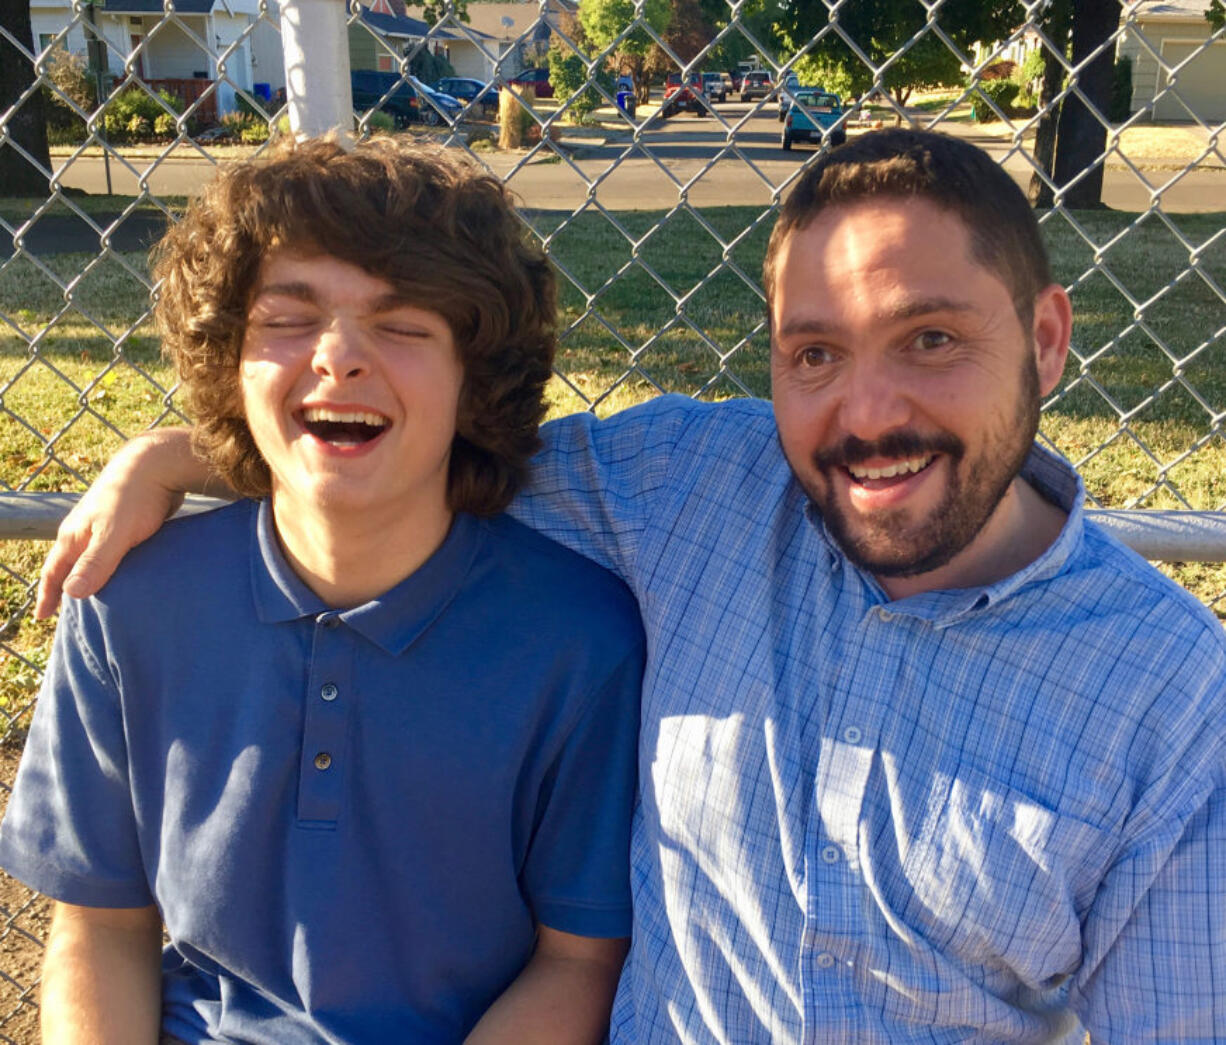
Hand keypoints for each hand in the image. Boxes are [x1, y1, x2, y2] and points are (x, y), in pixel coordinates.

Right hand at [35, 429, 201, 616]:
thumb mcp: (114, 533)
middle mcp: (84, 531)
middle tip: (65, 613)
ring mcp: (104, 525)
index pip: (53, 572)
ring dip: (87, 577)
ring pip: (90, 558)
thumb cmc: (135, 498)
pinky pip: (111, 552)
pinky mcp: (126, 523)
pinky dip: (108, 567)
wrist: (158, 464)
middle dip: (64, 588)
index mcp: (74, 535)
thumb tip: (72, 594)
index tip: (42, 617)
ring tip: (92, 596)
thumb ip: (96, 562)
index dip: (48, 595)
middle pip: (68, 566)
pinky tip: (120, 574)